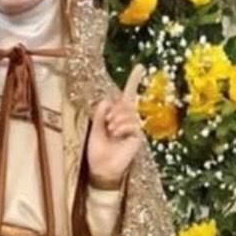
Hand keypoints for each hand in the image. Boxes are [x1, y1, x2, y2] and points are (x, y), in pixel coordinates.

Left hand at [86, 64, 144, 188]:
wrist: (102, 169)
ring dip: (116, 119)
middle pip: (124, 102)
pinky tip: (116, 134)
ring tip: (110, 131)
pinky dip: (121, 127)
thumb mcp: (94, 128)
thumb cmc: (97, 150)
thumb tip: (107, 100)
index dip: (134, 80)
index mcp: (117, 115)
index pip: (127, 95)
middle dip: (113, 110)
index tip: (140, 66)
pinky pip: (132, 123)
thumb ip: (99, 113)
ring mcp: (133, 128)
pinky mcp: (137, 136)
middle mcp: (127, 119)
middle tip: (106, 124)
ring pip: (127, 112)